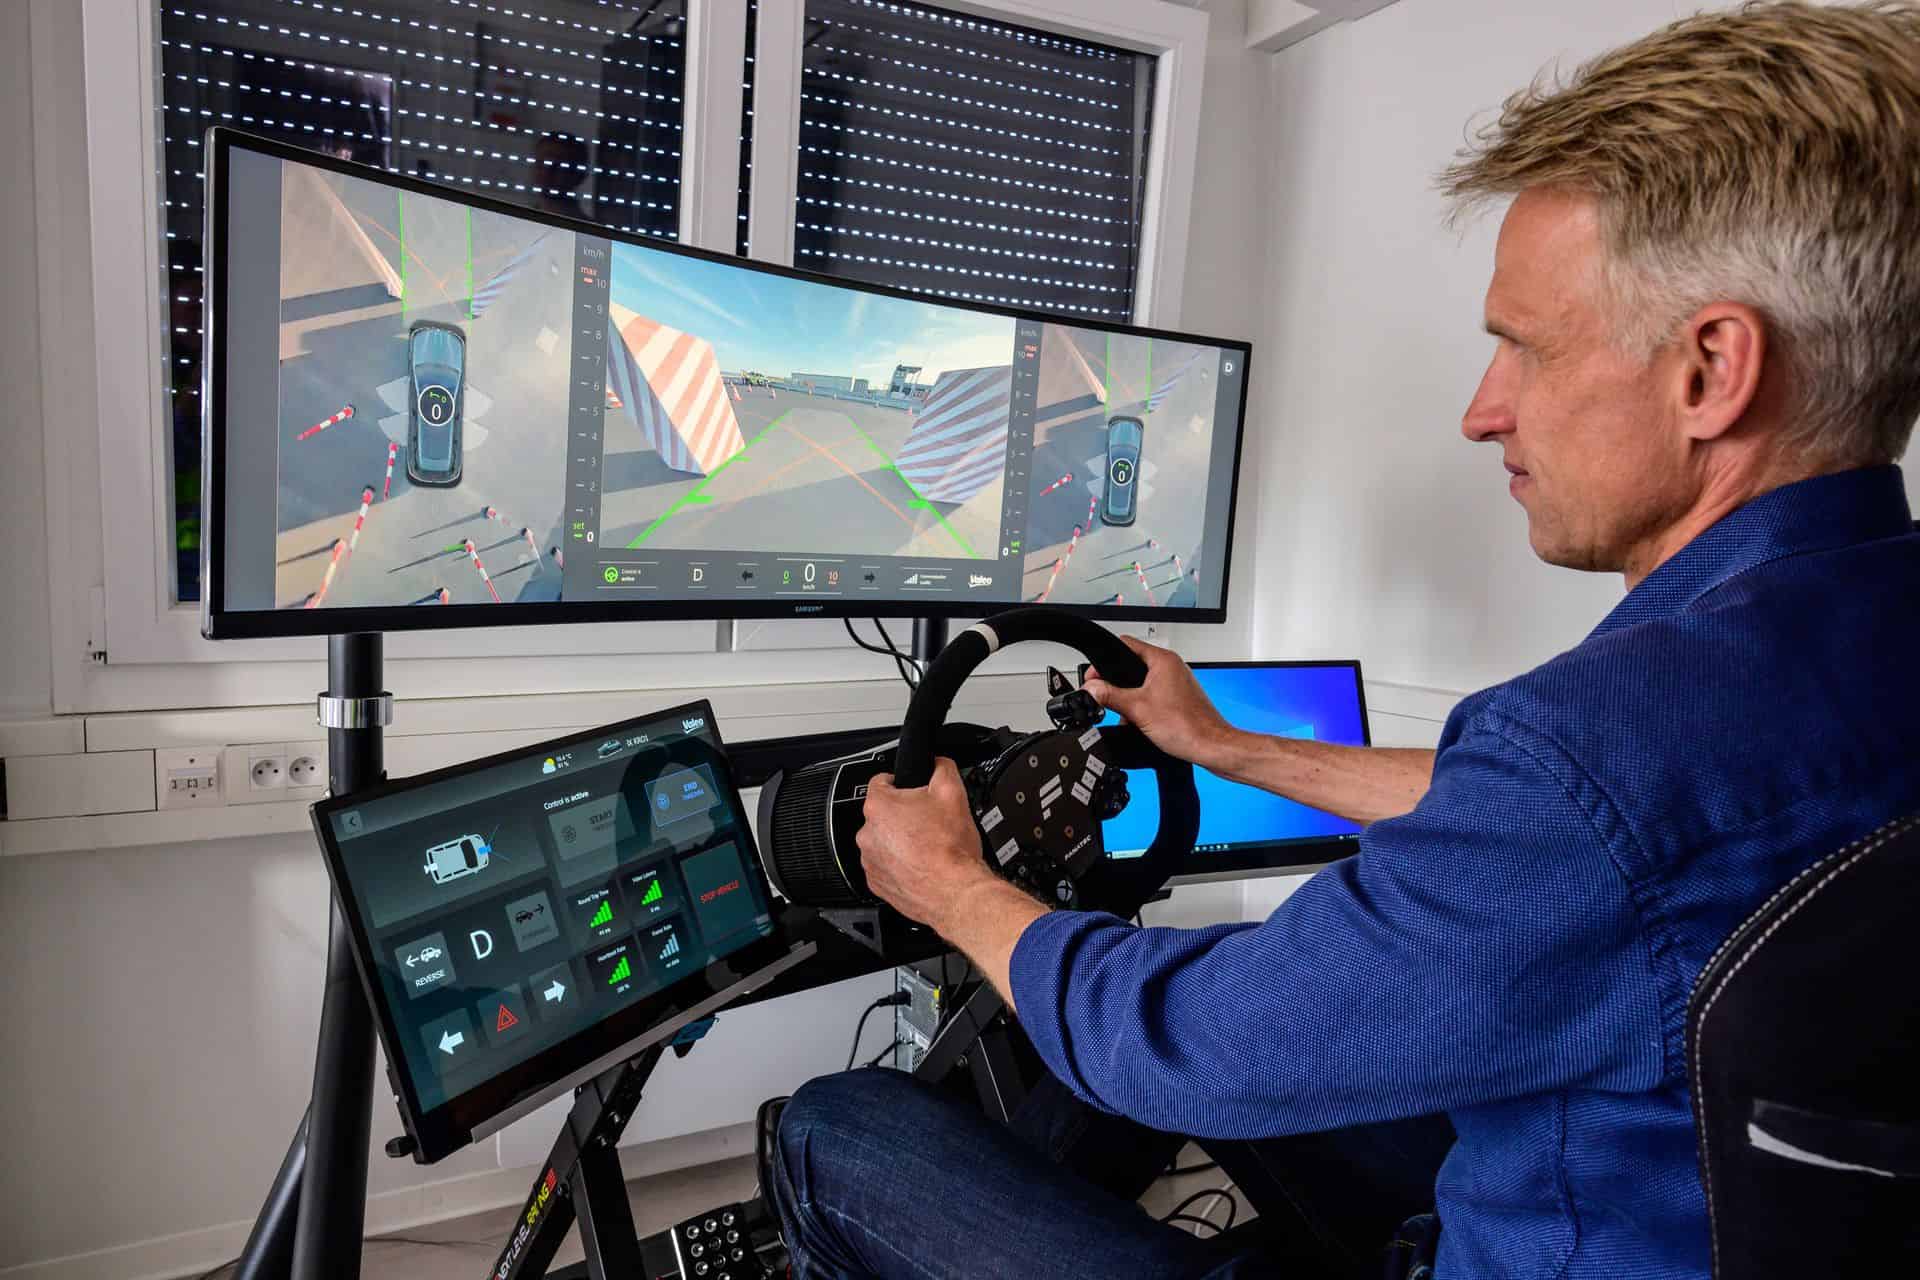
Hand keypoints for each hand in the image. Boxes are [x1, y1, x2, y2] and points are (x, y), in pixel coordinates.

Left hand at [857, 758, 995, 930]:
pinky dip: (899, 864)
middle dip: (904, 814)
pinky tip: (921, 864)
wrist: (955, 891)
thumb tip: (937, 763)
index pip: (881, 780)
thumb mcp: (954, 793)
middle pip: (884, 813)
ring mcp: (870, 860)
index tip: (910, 789)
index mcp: (880, 806)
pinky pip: (885, 865)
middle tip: (929, 821)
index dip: (900, 781)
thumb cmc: (950, 849)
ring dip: (900, 841)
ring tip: (927, 846)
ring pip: (883, 840)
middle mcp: (868, 833)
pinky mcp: (877, 882)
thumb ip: (942, 767)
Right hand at [1083, 635, 1240, 769]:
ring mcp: (1177, 682)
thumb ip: (1109, 696)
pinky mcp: (1180, 697)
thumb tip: (1090, 689)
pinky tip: (1145, 723)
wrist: (1211, 746)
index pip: (1125, 644)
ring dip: (1131, 699)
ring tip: (1132, 715)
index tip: (1095, 678)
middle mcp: (1172, 667)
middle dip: (1118, 685)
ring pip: (1142, 684)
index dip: (1104, 661)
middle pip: (1132, 666)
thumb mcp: (1137, 709)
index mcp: (1163, 660)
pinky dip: (1144, 707)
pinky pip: (1154, 696)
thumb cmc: (1188, 726)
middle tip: (1112, 700)